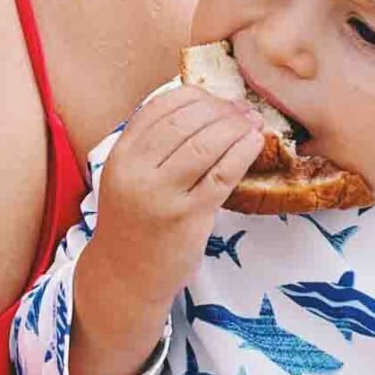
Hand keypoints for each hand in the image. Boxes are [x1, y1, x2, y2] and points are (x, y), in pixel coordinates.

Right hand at [70, 87, 263, 374]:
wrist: (125, 277)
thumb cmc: (134, 223)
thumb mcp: (128, 177)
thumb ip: (152, 145)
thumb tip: (203, 107)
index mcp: (120, 155)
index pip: (160, 107)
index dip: (195, 97)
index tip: (217, 99)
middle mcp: (137, 171)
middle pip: (187, 122)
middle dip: (221, 110)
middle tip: (242, 110)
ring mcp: (162, 194)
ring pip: (206, 144)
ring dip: (236, 127)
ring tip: (252, 123)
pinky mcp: (188, 217)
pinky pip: (222, 174)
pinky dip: (243, 152)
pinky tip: (254, 143)